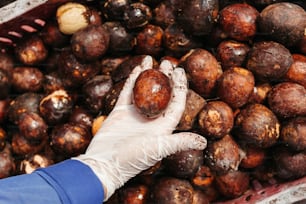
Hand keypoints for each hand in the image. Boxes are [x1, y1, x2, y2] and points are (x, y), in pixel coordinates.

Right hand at [75, 55, 206, 200]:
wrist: (105, 163)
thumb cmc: (133, 159)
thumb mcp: (160, 148)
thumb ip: (180, 142)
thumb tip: (204, 142)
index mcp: (163, 126)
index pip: (176, 103)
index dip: (180, 87)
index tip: (180, 71)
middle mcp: (151, 119)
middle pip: (161, 94)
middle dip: (165, 78)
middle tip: (167, 62)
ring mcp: (135, 114)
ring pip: (144, 90)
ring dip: (149, 75)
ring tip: (152, 60)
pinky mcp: (121, 111)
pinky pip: (128, 91)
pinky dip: (132, 79)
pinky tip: (137, 67)